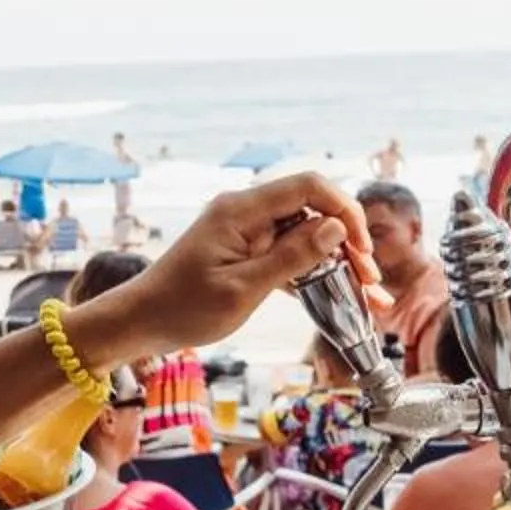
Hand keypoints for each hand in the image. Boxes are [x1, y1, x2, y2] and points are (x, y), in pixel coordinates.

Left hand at [78, 173, 375, 362]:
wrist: (140, 322)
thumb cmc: (182, 308)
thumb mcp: (243, 289)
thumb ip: (292, 257)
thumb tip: (336, 228)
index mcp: (242, 210)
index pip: (309, 187)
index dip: (344, 211)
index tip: (362, 249)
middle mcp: (246, 212)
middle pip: (313, 209)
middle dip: (348, 241)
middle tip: (370, 281)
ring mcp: (245, 230)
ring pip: (305, 234)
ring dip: (336, 261)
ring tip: (365, 293)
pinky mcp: (245, 251)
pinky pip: (289, 252)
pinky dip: (314, 272)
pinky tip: (338, 295)